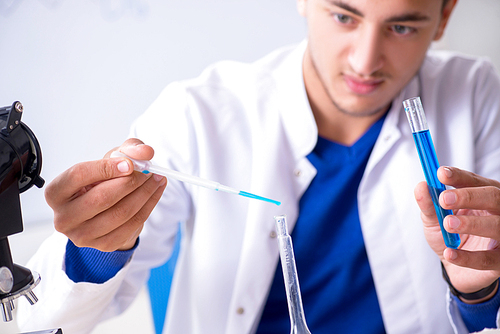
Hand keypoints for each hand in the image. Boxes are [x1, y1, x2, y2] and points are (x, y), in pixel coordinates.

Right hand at [45, 138, 166, 251]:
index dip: (105, 168)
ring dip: (144, 193)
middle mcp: (64, 218)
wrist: (106, 209)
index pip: (78, 176)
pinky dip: (149, 206)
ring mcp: (83, 235)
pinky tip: (155, 192)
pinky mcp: (104, 245)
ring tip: (156, 179)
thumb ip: (128, 149)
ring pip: (120, 213)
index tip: (129, 163)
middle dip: (130, 182)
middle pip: (101, 198)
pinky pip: (132, 224)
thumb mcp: (112, 159)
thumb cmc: (104, 180)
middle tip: (148, 171)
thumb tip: (145, 152)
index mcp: (56, 192)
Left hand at [415, 166, 499, 301]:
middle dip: (468, 196)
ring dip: (471, 223)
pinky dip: (467, 256)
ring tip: (448, 224)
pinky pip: (488, 259)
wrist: (458, 269)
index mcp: (483, 197)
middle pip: (493, 197)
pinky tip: (449, 252)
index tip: (440, 174)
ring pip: (497, 226)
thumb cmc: (450, 237)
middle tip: (443, 199)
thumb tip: (421, 186)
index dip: (459, 177)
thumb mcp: (434, 220)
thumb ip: (429, 205)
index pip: (475, 181)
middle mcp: (499, 213)